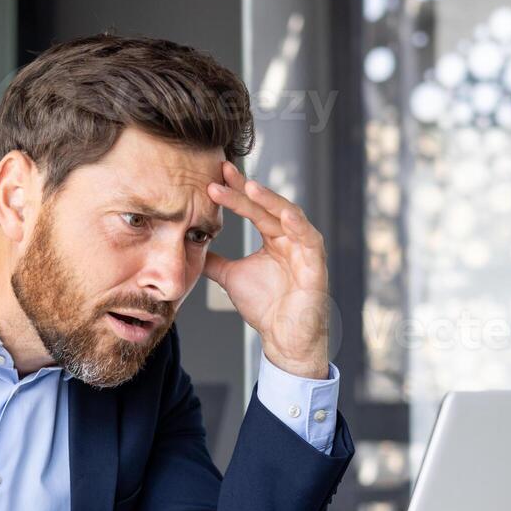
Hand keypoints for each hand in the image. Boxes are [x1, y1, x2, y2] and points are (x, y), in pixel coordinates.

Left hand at [204, 163, 330, 379]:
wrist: (283, 337)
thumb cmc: (265, 307)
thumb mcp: (231, 277)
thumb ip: (215, 261)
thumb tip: (193, 248)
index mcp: (273, 237)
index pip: (252, 208)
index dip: (235, 192)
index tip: (214, 177)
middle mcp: (290, 237)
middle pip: (266, 206)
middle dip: (245, 189)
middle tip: (224, 173)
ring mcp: (304, 248)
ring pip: (288, 215)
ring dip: (269, 200)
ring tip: (249, 186)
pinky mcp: (316, 263)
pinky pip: (309, 239)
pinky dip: (298, 225)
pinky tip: (284, 214)